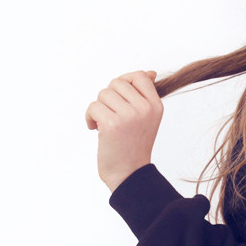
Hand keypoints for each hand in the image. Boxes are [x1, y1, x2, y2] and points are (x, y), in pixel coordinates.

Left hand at [85, 70, 163, 191]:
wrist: (129, 173)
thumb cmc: (135, 144)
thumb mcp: (148, 118)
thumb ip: (145, 96)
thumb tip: (148, 73)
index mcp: (156, 106)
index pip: (140, 76)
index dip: (126, 82)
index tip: (121, 98)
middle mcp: (145, 109)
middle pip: (117, 83)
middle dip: (109, 97)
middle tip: (111, 114)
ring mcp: (129, 116)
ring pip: (103, 94)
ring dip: (98, 108)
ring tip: (104, 123)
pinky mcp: (112, 124)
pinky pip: (93, 106)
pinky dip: (89, 117)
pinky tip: (95, 129)